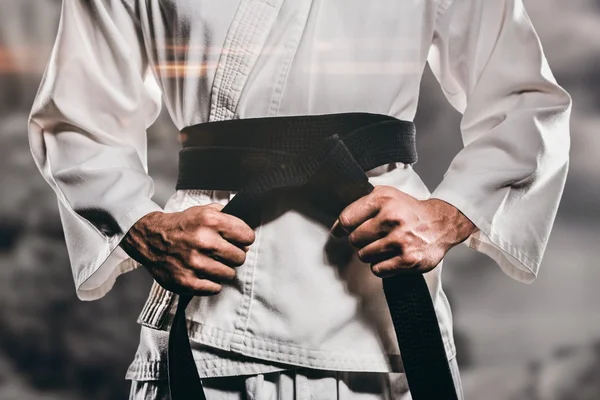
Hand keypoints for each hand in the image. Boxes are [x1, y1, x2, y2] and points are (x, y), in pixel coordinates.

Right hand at [121, 203, 254, 295]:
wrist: (150, 239)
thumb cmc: (180, 226)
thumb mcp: (203, 211)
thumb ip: (226, 217)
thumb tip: (246, 234)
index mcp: (210, 221)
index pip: (247, 236)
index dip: (245, 239)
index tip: (239, 241)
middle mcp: (203, 241)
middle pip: (240, 257)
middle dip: (234, 256)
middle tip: (222, 253)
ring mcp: (195, 263)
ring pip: (229, 274)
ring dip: (223, 270)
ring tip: (211, 263)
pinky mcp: (187, 281)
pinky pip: (215, 288)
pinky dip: (211, 283)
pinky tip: (203, 273)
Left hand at [332, 186, 475, 276]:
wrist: (441, 223)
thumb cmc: (408, 211)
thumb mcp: (385, 197)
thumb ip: (359, 208)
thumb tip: (335, 229)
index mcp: (383, 200)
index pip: (346, 219)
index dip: (343, 228)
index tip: (345, 230)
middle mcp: (391, 218)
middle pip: (354, 240)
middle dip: (360, 241)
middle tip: (375, 236)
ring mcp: (400, 240)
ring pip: (364, 256)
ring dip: (371, 254)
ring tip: (385, 245)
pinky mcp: (407, 260)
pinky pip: (377, 270)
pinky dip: (381, 266)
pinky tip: (391, 256)